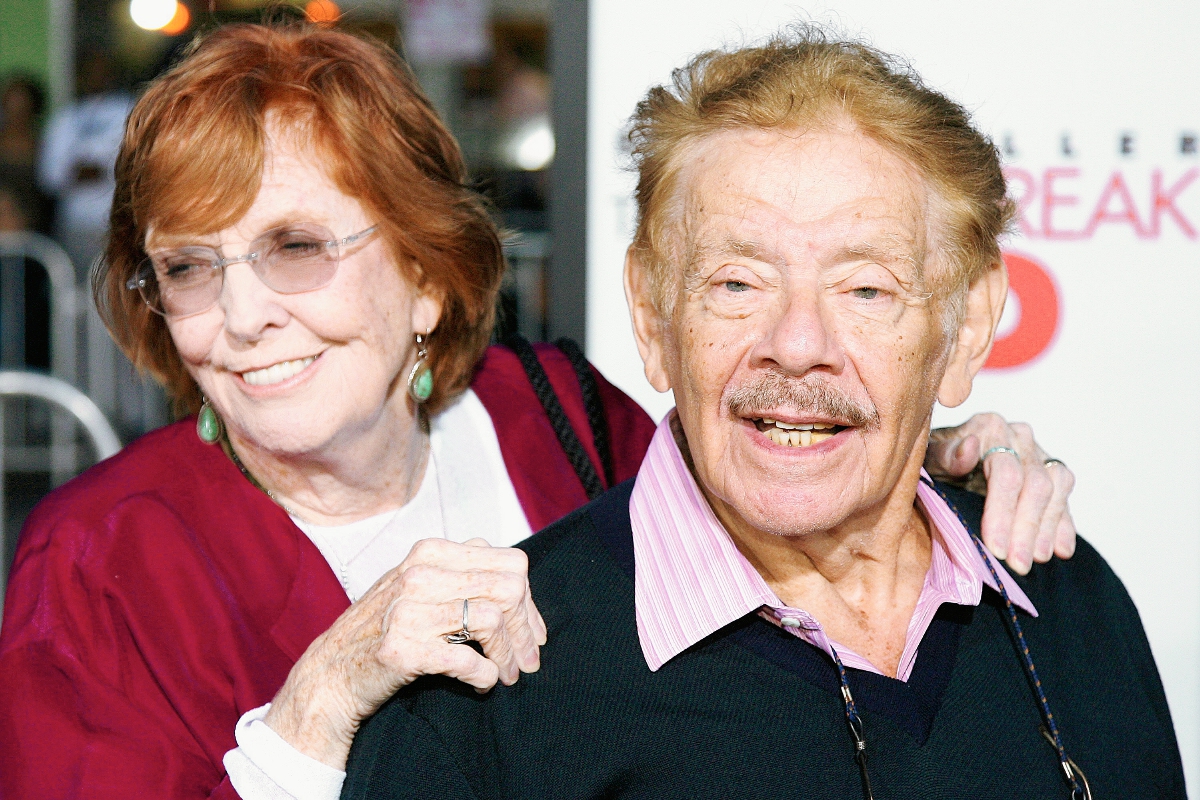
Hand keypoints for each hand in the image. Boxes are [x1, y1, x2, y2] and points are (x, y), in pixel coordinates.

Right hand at [263, 537, 546, 769]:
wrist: (330, 675)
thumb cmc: (384, 631)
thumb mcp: (419, 586)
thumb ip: (462, 573)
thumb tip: (520, 584)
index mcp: (431, 552)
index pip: (510, 563)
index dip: (529, 600)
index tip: (531, 632)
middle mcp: (420, 573)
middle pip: (508, 589)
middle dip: (525, 629)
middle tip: (527, 660)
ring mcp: (408, 610)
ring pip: (492, 620)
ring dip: (508, 656)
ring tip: (508, 675)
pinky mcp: (403, 649)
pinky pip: (469, 660)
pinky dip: (485, 676)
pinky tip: (483, 684)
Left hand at [926, 413, 1075, 574]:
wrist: (944, 456)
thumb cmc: (935, 460)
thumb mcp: (928, 457)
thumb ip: (946, 454)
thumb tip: (970, 449)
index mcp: (989, 428)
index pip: (1006, 473)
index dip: (1003, 513)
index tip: (996, 548)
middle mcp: (1019, 436)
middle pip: (1035, 485)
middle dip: (1026, 529)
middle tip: (1018, 565)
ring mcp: (1038, 451)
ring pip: (1057, 488)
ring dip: (1048, 528)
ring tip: (1037, 559)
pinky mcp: (1051, 469)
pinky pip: (1065, 494)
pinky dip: (1064, 524)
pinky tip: (1060, 549)